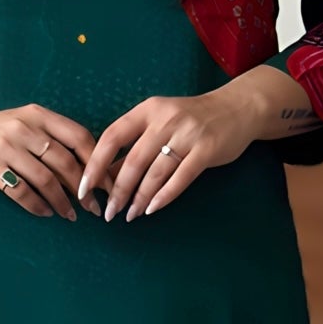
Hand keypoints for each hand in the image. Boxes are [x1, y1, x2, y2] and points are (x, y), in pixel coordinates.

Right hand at [0, 98, 101, 220]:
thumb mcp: (24, 122)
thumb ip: (51, 137)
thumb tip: (88, 166)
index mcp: (38, 115)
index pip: (79, 137)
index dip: (98, 162)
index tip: (108, 184)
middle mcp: (24, 129)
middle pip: (66, 162)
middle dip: (84, 189)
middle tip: (93, 207)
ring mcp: (6, 148)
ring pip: (46, 180)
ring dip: (63, 202)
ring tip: (70, 215)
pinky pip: (22, 192)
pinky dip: (38, 206)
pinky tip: (45, 212)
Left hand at [79, 86, 264, 221]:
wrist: (238, 108)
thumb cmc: (191, 119)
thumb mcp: (159, 124)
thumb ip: (134, 146)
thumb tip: (104, 176)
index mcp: (147, 110)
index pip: (112, 137)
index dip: (95, 164)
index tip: (84, 187)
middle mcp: (165, 119)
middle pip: (133, 160)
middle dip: (118, 190)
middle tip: (109, 212)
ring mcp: (188, 134)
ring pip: (155, 172)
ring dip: (139, 198)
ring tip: (130, 215)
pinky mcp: (207, 150)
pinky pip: (181, 178)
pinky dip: (164, 196)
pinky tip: (151, 209)